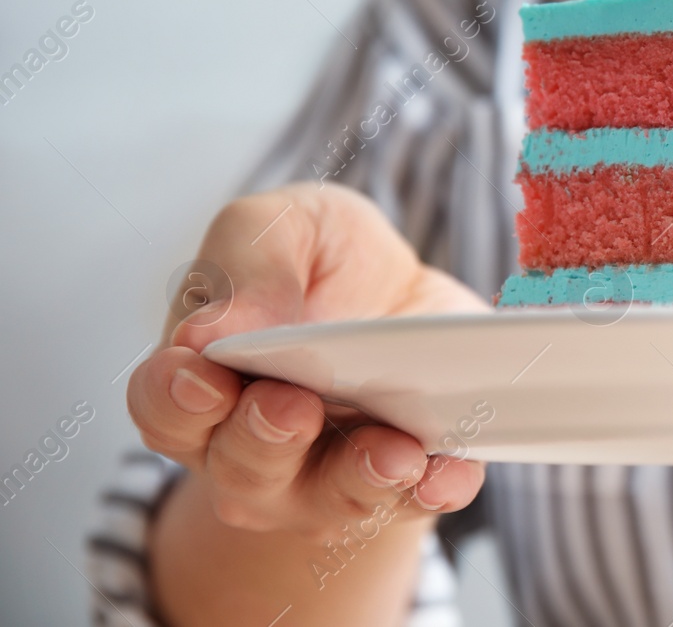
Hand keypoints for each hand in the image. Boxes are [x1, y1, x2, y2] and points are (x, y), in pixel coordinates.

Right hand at [128, 183, 489, 538]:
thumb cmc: (319, 262)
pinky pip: (420, 500)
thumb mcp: (283, 227)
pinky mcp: (407, 479)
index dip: (176, 401)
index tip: (204, 380)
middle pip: (242, 468)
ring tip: (391, 453)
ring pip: (330, 501)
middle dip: (266, 440)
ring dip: (358, 480)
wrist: (402, 292)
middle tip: (293, 405)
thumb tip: (217, 329)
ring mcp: (327, 478)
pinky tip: (448, 471)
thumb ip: (248, 265)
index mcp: (204, 386)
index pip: (167, 410)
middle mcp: (253, 451)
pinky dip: (434, 489)